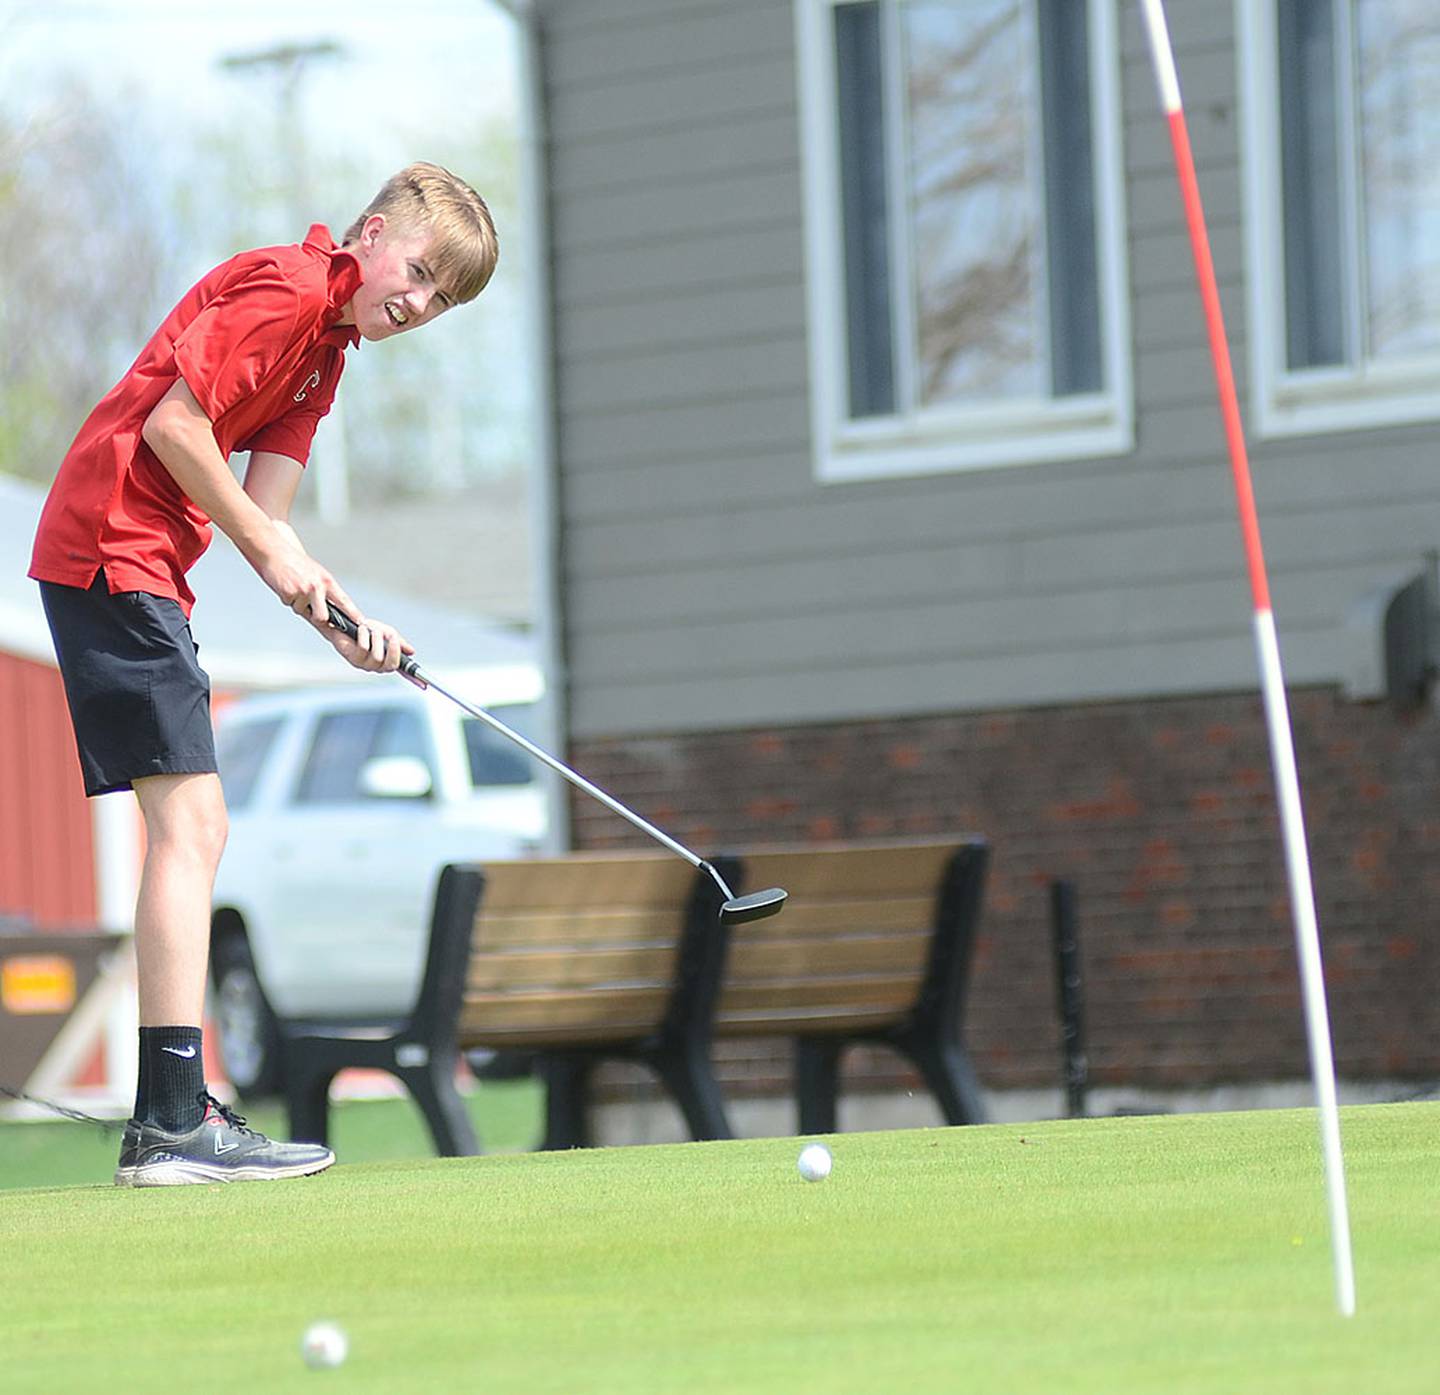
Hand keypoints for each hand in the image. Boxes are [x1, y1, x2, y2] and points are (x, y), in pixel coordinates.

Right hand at [255, 525, 412, 672]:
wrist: (275, 551)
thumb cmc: (296, 564)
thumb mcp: (315, 574)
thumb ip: (324, 591)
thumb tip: (329, 613)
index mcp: (327, 582)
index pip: (344, 602)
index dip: (354, 615)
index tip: (363, 625)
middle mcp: (318, 587)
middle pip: (323, 617)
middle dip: (317, 619)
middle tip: (311, 611)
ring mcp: (303, 590)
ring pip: (303, 611)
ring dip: (298, 605)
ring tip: (294, 589)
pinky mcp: (288, 593)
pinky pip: (290, 604)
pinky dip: (286, 598)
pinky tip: (285, 586)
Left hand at [326, 608, 414, 673]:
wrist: (343, 623)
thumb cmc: (365, 629)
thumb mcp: (386, 632)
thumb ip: (398, 642)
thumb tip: (412, 652)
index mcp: (387, 660)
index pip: (404, 672)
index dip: (414, 679)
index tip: (424, 685)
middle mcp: (377, 665)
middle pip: (392, 665)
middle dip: (393, 648)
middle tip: (391, 636)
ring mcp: (365, 664)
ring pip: (377, 656)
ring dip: (376, 637)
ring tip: (370, 629)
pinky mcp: (354, 659)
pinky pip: (364, 648)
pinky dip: (364, 635)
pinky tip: (361, 629)